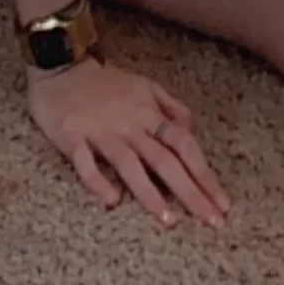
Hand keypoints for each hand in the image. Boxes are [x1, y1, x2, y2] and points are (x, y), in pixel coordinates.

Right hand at [26, 54, 229, 230]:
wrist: (60, 63)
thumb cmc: (104, 80)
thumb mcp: (144, 85)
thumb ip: (170, 107)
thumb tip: (191, 129)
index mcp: (148, 114)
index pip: (184, 145)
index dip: (204, 174)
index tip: (223, 204)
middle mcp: (130, 126)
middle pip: (165, 161)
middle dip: (191, 192)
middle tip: (212, 221)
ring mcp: (101, 133)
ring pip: (130, 165)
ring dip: (151, 193)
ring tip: (170, 221)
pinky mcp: (72, 137)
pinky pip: (85, 163)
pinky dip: (98, 181)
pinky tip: (112, 201)